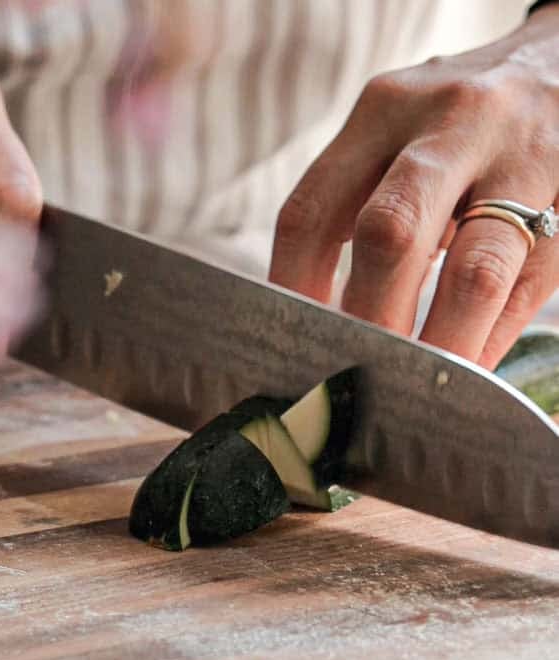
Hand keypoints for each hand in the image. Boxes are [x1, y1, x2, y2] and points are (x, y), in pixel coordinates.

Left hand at [270, 6, 558, 368]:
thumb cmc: (454, 122)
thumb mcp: (395, 132)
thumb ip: (355, 201)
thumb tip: (317, 313)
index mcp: (382, 111)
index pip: (312, 209)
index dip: (291, 287)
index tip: (290, 340)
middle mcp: (450, 123)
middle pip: (388, 234)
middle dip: (366, 320)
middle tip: (350, 373)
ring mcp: (524, 156)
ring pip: (473, 271)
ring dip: (438, 343)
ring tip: (412, 388)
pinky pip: (531, 282)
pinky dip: (491, 335)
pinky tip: (467, 368)